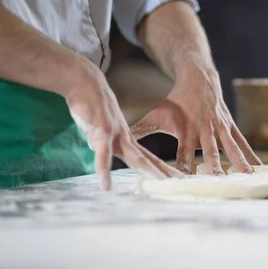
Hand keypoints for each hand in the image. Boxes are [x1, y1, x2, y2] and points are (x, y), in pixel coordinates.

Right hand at [63, 61, 180, 188]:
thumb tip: (99, 149)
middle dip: (163, 173)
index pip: (148, 158)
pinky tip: (106, 185)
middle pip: (147, 160)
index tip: (175, 180)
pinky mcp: (101, 131)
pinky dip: (104, 169)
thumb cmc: (92, 106)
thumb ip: (104, 140)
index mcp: (126, 139)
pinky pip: (103, 154)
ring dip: (149, 170)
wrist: (86, 83)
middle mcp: (124, 138)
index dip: (161, 170)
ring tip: (162, 182)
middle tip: (181, 183)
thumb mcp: (102, 127)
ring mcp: (115, 134)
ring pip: (134, 157)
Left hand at [130, 64, 261, 174]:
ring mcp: (221, 128)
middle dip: (215, 168)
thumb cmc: (176, 100)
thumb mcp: (158, 113)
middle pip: (210, 152)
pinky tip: (261, 170)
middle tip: (219, 184)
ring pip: (232, 148)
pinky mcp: (231, 126)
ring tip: (248, 179)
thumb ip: (141, 128)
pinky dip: (253, 155)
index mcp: (187, 130)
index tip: (187, 183)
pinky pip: (243, 142)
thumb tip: (120, 139)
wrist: (199, 78)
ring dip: (240, 163)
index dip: (185, 167)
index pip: (184, 154)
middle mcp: (205, 130)